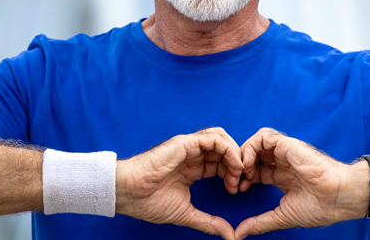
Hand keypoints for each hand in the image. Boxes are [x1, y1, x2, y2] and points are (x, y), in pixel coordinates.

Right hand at [115, 128, 242, 239]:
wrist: (129, 193)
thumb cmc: (148, 202)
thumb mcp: (186, 213)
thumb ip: (208, 222)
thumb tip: (229, 235)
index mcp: (192, 169)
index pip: (220, 165)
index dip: (232, 175)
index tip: (236, 190)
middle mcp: (192, 155)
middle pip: (224, 151)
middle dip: (237, 165)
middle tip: (240, 182)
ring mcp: (189, 147)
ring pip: (221, 139)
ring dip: (234, 153)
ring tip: (238, 171)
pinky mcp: (186, 142)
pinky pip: (214, 138)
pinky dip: (228, 148)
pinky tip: (232, 164)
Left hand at [235, 128, 369, 238]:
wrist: (339, 196)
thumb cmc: (320, 207)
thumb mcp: (283, 216)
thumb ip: (260, 222)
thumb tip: (239, 233)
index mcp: (283, 177)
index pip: (255, 171)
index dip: (242, 179)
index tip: (237, 191)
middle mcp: (282, 162)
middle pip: (252, 157)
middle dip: (238, 168)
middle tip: (234, 182)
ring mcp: (285, 152)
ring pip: (255, 143)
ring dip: (243, 156)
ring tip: (241, 173)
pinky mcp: (287, 144)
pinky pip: (263, 137)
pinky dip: (251, 148)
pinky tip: (249, 164)